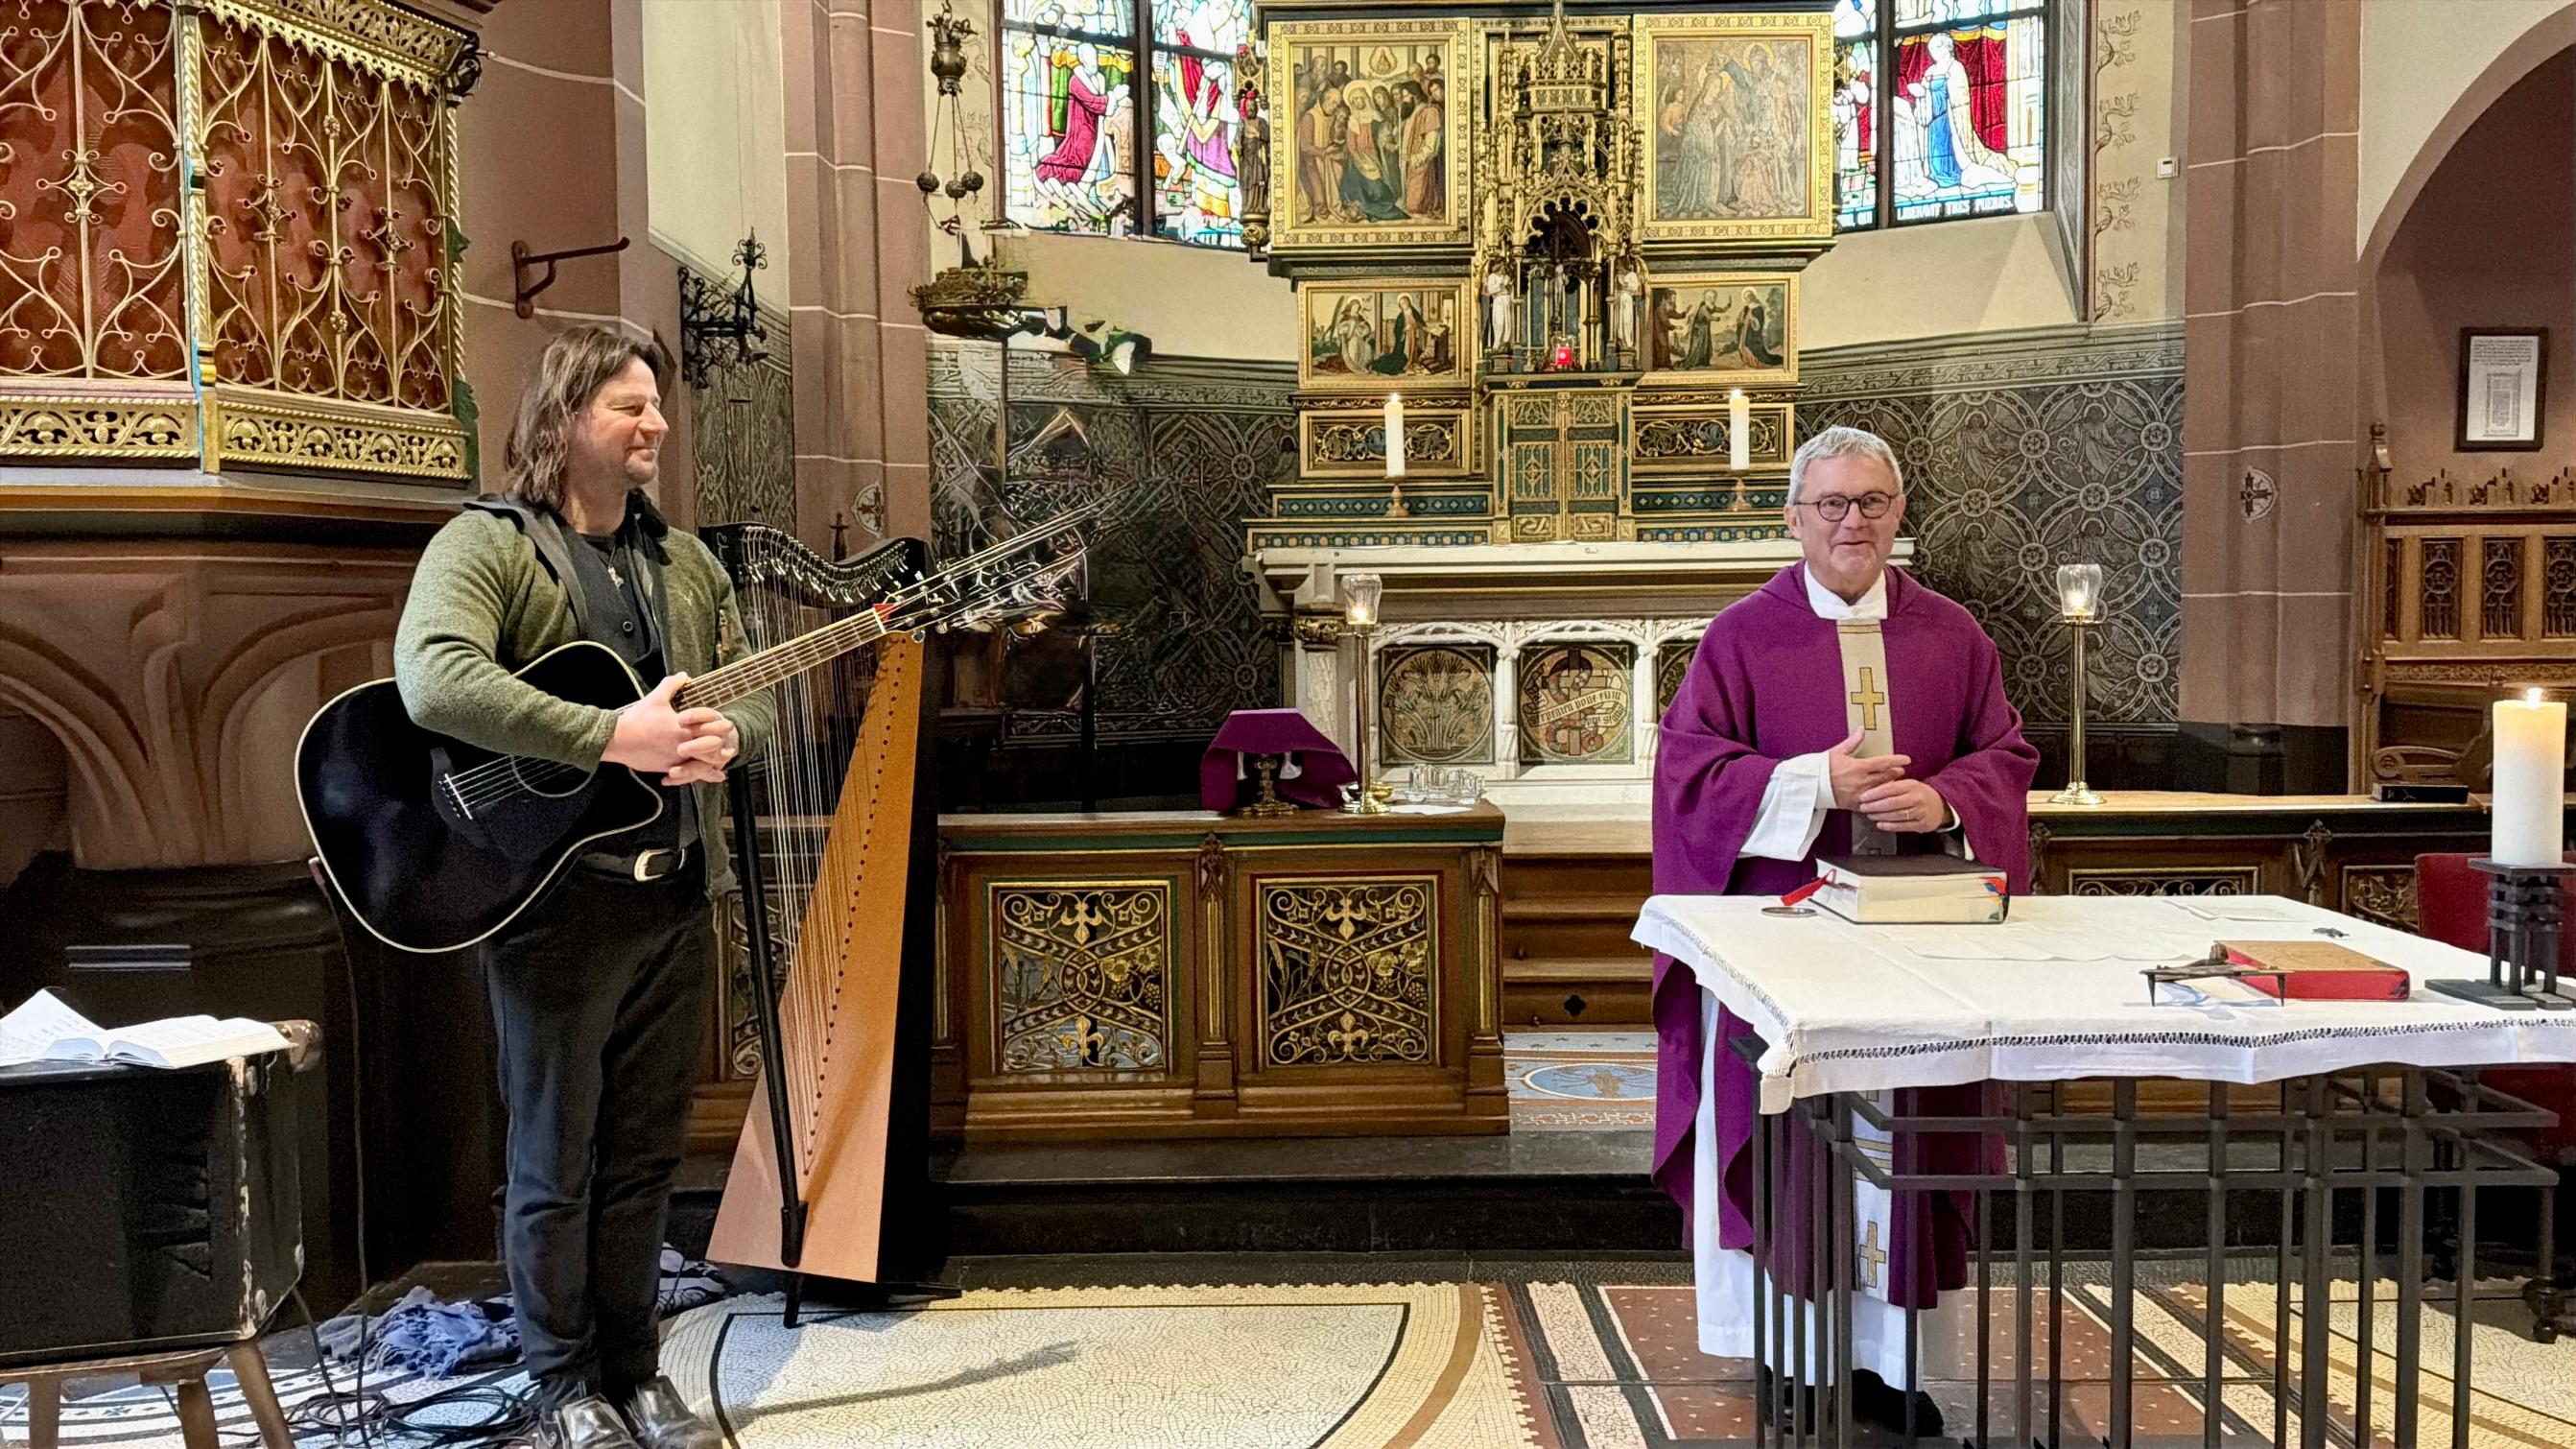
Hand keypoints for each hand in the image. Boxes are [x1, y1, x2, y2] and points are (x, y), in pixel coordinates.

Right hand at [602, 675, 738, 783]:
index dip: (722, 725)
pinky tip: (706, 775)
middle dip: (722, 744)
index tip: (727, 723)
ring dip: (714, 761)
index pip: (712, 727)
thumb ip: (672, 685)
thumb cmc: (637, 719)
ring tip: (723, 759)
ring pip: (704, 765)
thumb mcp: (655, 698)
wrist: (617, 739)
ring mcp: (676, 759)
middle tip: (729, 741)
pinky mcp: (668, 768)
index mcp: (684, 727)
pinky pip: (689, 774)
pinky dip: (700, 774)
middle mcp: (683, 745)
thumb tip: (683, 675)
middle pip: (713, 748)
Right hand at [1826, 728, 1909, 809]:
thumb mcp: (1837, 752)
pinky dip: (1880, 800)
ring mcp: (1860, 794)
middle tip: (1901, 770)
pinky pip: (1873, 803)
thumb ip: (1853, 742)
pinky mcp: (1855, 804)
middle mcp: (1862, 781)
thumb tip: (1862, 729)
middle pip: (1886, 777)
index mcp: (1859, 766)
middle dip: (1896, 773)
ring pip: (1882, 790)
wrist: (1810, 786)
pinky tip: (1884, 798)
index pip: (1884, 762)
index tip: (1907, 759)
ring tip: (1895, 783)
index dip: (1897, 760)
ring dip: (1891, 786)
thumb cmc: (1822, 768)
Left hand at [1856, 777, 1950, 833]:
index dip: (1874, 793)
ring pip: (1896, 815)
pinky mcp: (1921, 824)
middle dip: (1874, 806)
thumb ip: (1893, 786)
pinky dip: (1889, 826)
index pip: (1890, 788)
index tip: (1863, 797)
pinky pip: (1903, 826)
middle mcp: (1916, 798)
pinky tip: (1880, 824)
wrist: (1941, 806)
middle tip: (1863, 807)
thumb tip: (1871, 788)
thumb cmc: (1919, 794)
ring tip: (1870, 815)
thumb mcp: (1909, 785)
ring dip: (1880, 816)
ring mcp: (1920, 812)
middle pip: (1892, 803)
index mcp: (1912, 786)